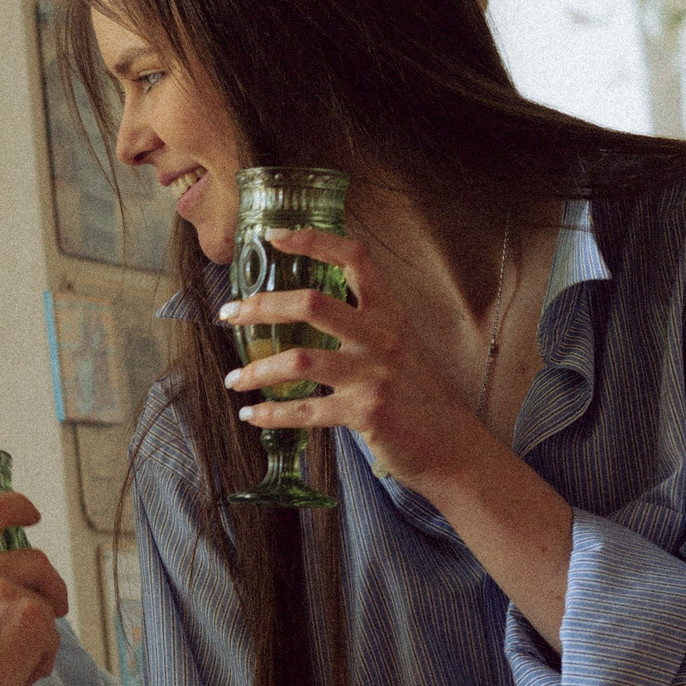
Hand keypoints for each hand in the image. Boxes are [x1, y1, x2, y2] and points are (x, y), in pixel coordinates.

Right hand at [0, 493, 67, 685]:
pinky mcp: (32, 620)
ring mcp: (5, 591)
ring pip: (45, 602)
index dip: (17, 506)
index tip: (32, 514)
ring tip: (16, 665)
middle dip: (49, 584)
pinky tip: (15, 679)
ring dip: (41, 632)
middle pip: (35, 559)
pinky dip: (42, 661)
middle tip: (53, 608)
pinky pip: (53, 637)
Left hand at [219, 227, 490, 492]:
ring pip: (299, 360)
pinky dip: (272, 415)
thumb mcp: (404, 349)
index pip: (354, 258)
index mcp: (391, 314)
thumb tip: (312, 316)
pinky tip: (253, 416)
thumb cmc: (424, 400)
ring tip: (235, 378)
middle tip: (230, 314)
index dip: (313, 241)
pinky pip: (306, 411)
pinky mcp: (367, 412)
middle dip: (261, 306)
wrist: (455, 449)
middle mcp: (382, 337)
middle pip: (311, 303)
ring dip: (257, 370)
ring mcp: (374, 375)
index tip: (274, 236)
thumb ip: (367, 329)